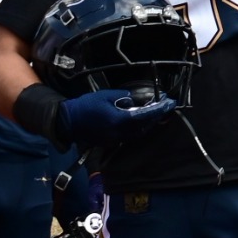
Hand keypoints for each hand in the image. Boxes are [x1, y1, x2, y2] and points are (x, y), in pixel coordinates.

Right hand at [56, 89, 175, 148]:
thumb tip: (135, 99)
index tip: (170, 103)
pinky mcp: (110, 142)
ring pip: (138, 132)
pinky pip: (129, 135)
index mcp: (119, 120)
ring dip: (148, 123)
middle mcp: (119, 133)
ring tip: (155, 112)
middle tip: (164, 106)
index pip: (145, 115)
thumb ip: (123, 98)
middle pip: (144, 126)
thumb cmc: (86, 106)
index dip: (159, 109)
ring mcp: (115, 139)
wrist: (67, 121)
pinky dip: (138, 128)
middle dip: (156, 116)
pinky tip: (140, 120)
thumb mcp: (106, 95)